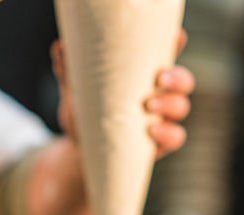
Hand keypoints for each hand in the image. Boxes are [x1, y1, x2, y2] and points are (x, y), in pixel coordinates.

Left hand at [51, 30, 193, 159]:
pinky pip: (176, 136)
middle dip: (177, 77)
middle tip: (159, 78)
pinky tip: (152, 131)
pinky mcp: (160, 142)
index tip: (177, 37)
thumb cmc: (83, 112)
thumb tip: (60, 48)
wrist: (80, 148)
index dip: (176, 43)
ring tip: (149, 107)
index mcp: (143, 73)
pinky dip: (168, 133)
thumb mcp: (74, 91)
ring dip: (170, 104)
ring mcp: (163, 118)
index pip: (166, 53)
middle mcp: (159, 93)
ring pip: (182, 106)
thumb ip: (68, 71)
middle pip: (183, 80)